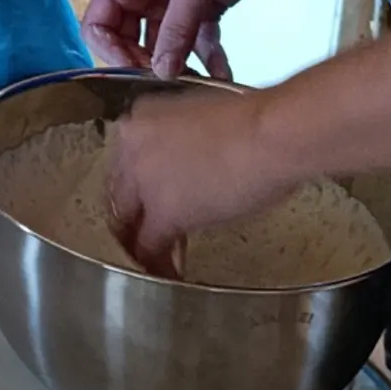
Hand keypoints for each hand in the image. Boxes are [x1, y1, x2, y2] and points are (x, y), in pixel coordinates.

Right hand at [80, 0, 307, 77]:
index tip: (137, 70)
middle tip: (170, 83)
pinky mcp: (205, 10)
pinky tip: (224, 76)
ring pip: (165, 46)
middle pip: (129, 42)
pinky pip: (199, 43)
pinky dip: (209, 60)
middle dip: (146, 65)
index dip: (109, 52)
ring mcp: (175, 4)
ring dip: (179, 67)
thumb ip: (175, 29)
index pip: (97, 24)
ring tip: (198, 86)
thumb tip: (160, 73)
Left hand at [104, 87, 299, 274]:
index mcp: (140, 120)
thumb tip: (191, 163)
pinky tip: (167, 273)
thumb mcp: (200, 117)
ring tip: (153, 259)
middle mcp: (131, 147)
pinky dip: (156, 264)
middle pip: (120, 191)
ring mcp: (143, 180)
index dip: (137, 185)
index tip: (148, 199)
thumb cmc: (254, 122)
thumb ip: (182, 141)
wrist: (270, 135)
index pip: (125, 161)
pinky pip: (148, 246)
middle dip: (132, 215)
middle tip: (143, 234)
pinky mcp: (162, 213)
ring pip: (127, 220)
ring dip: (139, 241)